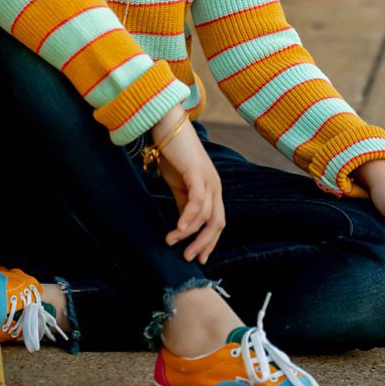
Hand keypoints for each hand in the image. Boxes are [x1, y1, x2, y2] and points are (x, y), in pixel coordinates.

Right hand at [154, 120, 225, 263]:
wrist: (167, 126)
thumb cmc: (173, 155)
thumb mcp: (179, 185)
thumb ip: (184, 204)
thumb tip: (183, 227)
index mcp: (212, 190)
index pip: (217, 222)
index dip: (209, 242)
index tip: (198, 259)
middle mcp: (215, 186)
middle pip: (217, 222)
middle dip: (204, 243)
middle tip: (188, 257)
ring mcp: (208, 179)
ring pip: (206, 215)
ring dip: (188, 232)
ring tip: (171, 241)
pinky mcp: (197, 172)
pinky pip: (197, 200)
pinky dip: (189, 217)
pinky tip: (178, 228)